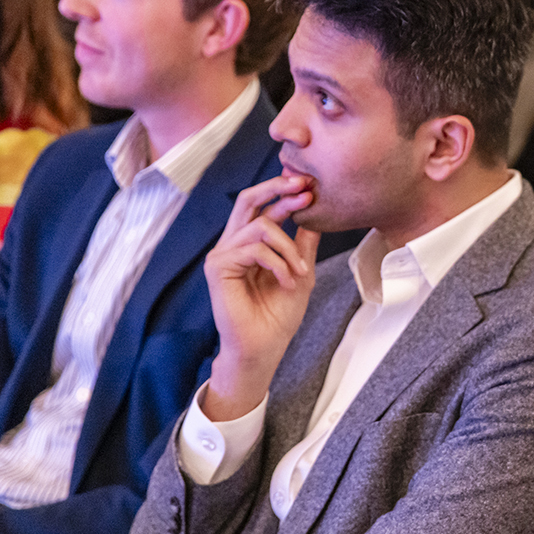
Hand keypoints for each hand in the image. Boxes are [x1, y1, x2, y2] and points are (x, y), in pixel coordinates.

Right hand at [202, 175, 320, 420]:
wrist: (264, 346)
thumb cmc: (279, 314)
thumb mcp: (301, 271)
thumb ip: (304, 243)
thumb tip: (315, 212)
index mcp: (249, 243)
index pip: (263, 206)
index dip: (284, 192)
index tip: (310, 187)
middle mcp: (232, 243)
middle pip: (248, 200)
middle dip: (277, 189)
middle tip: (303, 188)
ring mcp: (222, 253)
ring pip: (260, 226)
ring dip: (288, 248)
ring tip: (299, 272)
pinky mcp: (218, 266)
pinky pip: (255, 248)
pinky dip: (278, 263)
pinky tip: (287, 281)